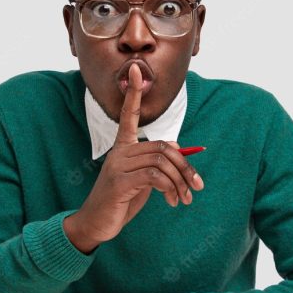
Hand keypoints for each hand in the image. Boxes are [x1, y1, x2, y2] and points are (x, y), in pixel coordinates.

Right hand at [64, 62, 203, 251]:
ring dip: (180, 181)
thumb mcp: (142, 179)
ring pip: (162, 161)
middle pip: (163, 146)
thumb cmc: (120, 201)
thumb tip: (178, 145)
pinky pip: (154, 176)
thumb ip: (157, 162)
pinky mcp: (119, 183)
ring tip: (184, 199)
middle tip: (196, 187)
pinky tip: (171, 200)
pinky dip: (169, 187)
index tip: (136, 68)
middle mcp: (119, 152)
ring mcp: (118, 166)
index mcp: (123, 148)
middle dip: (185, 167)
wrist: (96, 224)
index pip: (129, 115)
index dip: (133, 93)